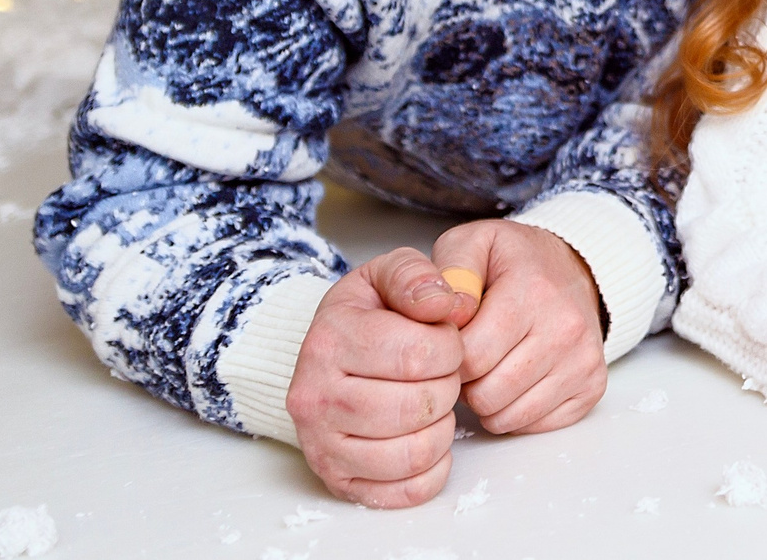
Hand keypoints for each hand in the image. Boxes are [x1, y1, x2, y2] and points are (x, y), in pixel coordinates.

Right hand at [286, 247, 479, 506]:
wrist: (325, 354)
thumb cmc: (365, 316)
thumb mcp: (386, 274)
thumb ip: (417, 277)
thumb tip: (448, 303)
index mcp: (329, 340)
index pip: (419, 354)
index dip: (451, 347)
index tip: (444, 341)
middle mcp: (315, 397)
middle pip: (419, 406)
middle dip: (447, 387)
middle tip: (440, 374)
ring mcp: (322, 445)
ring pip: (415, 453)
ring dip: (442, 428)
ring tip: (432, 404)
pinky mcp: (338, 481)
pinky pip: (407, 491)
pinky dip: (432, 469)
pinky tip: (426, 437)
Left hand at [431, 220, 607, 436]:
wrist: (573, 268)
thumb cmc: (515, 262)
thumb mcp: (474, 243)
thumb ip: (450, 270)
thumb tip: (448, 314)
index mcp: (532, 291)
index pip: (470, 357)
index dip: (449, 357)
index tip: (454, 340)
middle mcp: (565, 328)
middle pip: (487, 394)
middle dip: (467, 382)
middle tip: (473, 356)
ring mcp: (583, 361)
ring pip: (509, 417)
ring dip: (489, 400)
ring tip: (492, 367)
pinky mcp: (592, 386)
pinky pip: (535, 425)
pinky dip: (517, 411)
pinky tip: (517, 380)